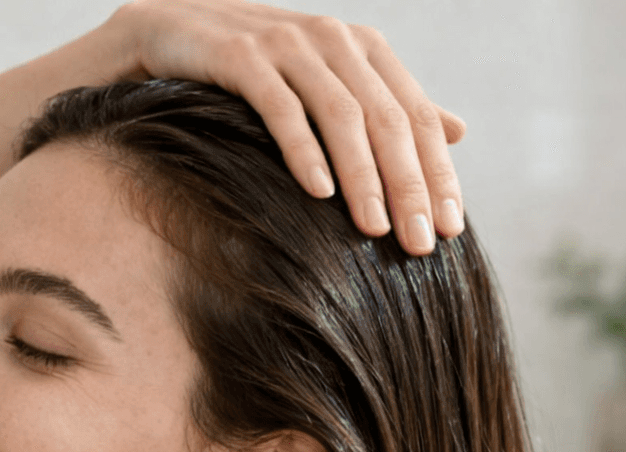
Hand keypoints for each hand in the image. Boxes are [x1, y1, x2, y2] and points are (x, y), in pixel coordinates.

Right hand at [105, 0, 466, 254]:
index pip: (416, 117)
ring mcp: (286, 43)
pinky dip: (302, 150)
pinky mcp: (238, 54)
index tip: (450, 230)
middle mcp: (332, 39)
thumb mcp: (330, 84)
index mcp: (363, 49)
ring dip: (363, 177)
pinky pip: (280, 107)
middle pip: (387, 119)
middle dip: (408, 186)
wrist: (167, 33)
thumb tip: (458, 131)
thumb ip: (390, 106)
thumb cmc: (256, 70)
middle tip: (419, 245)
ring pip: (341, 114)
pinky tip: (318, 192)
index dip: (437, 174)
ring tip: (374, 229)